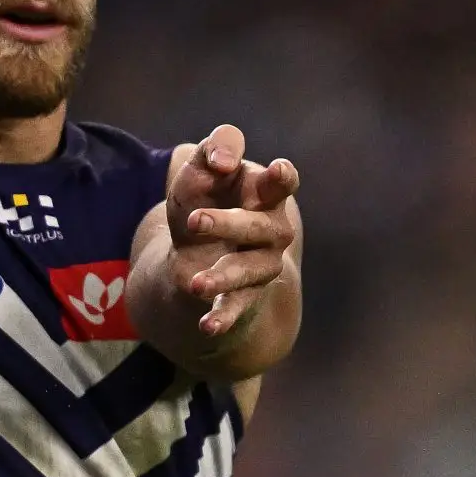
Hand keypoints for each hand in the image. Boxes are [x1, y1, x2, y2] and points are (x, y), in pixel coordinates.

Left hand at [165, 123, 299, 335]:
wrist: (192, 247)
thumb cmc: (204, 199)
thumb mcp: (200, 169)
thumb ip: (214, 149)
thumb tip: (223, 162)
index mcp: (264, 193)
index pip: (283, 182)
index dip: (282, 177)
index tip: (276, 171)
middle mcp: (272, 230)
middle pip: (260, 227)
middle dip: (229, 223)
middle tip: (195, 221)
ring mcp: (261, 264)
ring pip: (250, 270)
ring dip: (223, 276)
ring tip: (195, 283)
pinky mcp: (244, 294)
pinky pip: (237, 307)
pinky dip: (223, 318)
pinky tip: (206, 327)